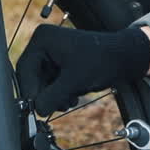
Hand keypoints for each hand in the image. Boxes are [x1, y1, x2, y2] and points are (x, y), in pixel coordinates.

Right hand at [16, 25, 149, 116]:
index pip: (25, 69)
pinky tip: (72, 96)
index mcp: (43, 39)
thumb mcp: (74, 81)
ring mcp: (51, 54)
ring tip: (69, 101)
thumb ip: (52, 96)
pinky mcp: (59, 64)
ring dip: (53, 96)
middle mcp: (44, 45)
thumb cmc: (102, 60)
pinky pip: (51, 84)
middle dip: (44, 94)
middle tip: (51, 109)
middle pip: (31, 77)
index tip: (34, 108)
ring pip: (41, 83)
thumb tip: (37, 110)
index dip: (29, 91)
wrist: (124, 58)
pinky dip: (59, 93)